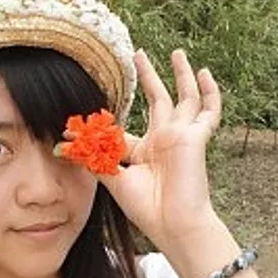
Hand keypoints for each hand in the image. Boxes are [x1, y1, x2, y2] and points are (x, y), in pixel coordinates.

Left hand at [96, 48, 222, 253]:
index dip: (102, 126)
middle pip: (157, 101)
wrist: (173, 224)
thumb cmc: (146, 208)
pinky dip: (210, 93)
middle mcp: (164, 140)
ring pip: (185, 99)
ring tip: (177, 53)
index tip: (77, 120)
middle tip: (138, 54)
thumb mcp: (114, 179)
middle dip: (148, 78)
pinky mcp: (195, 137)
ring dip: (181, 75)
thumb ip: (95, 159)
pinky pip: (208, 112)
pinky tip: (206, 73)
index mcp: (144, 151)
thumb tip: (66, 145)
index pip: (124, 130)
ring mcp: (182, 137)